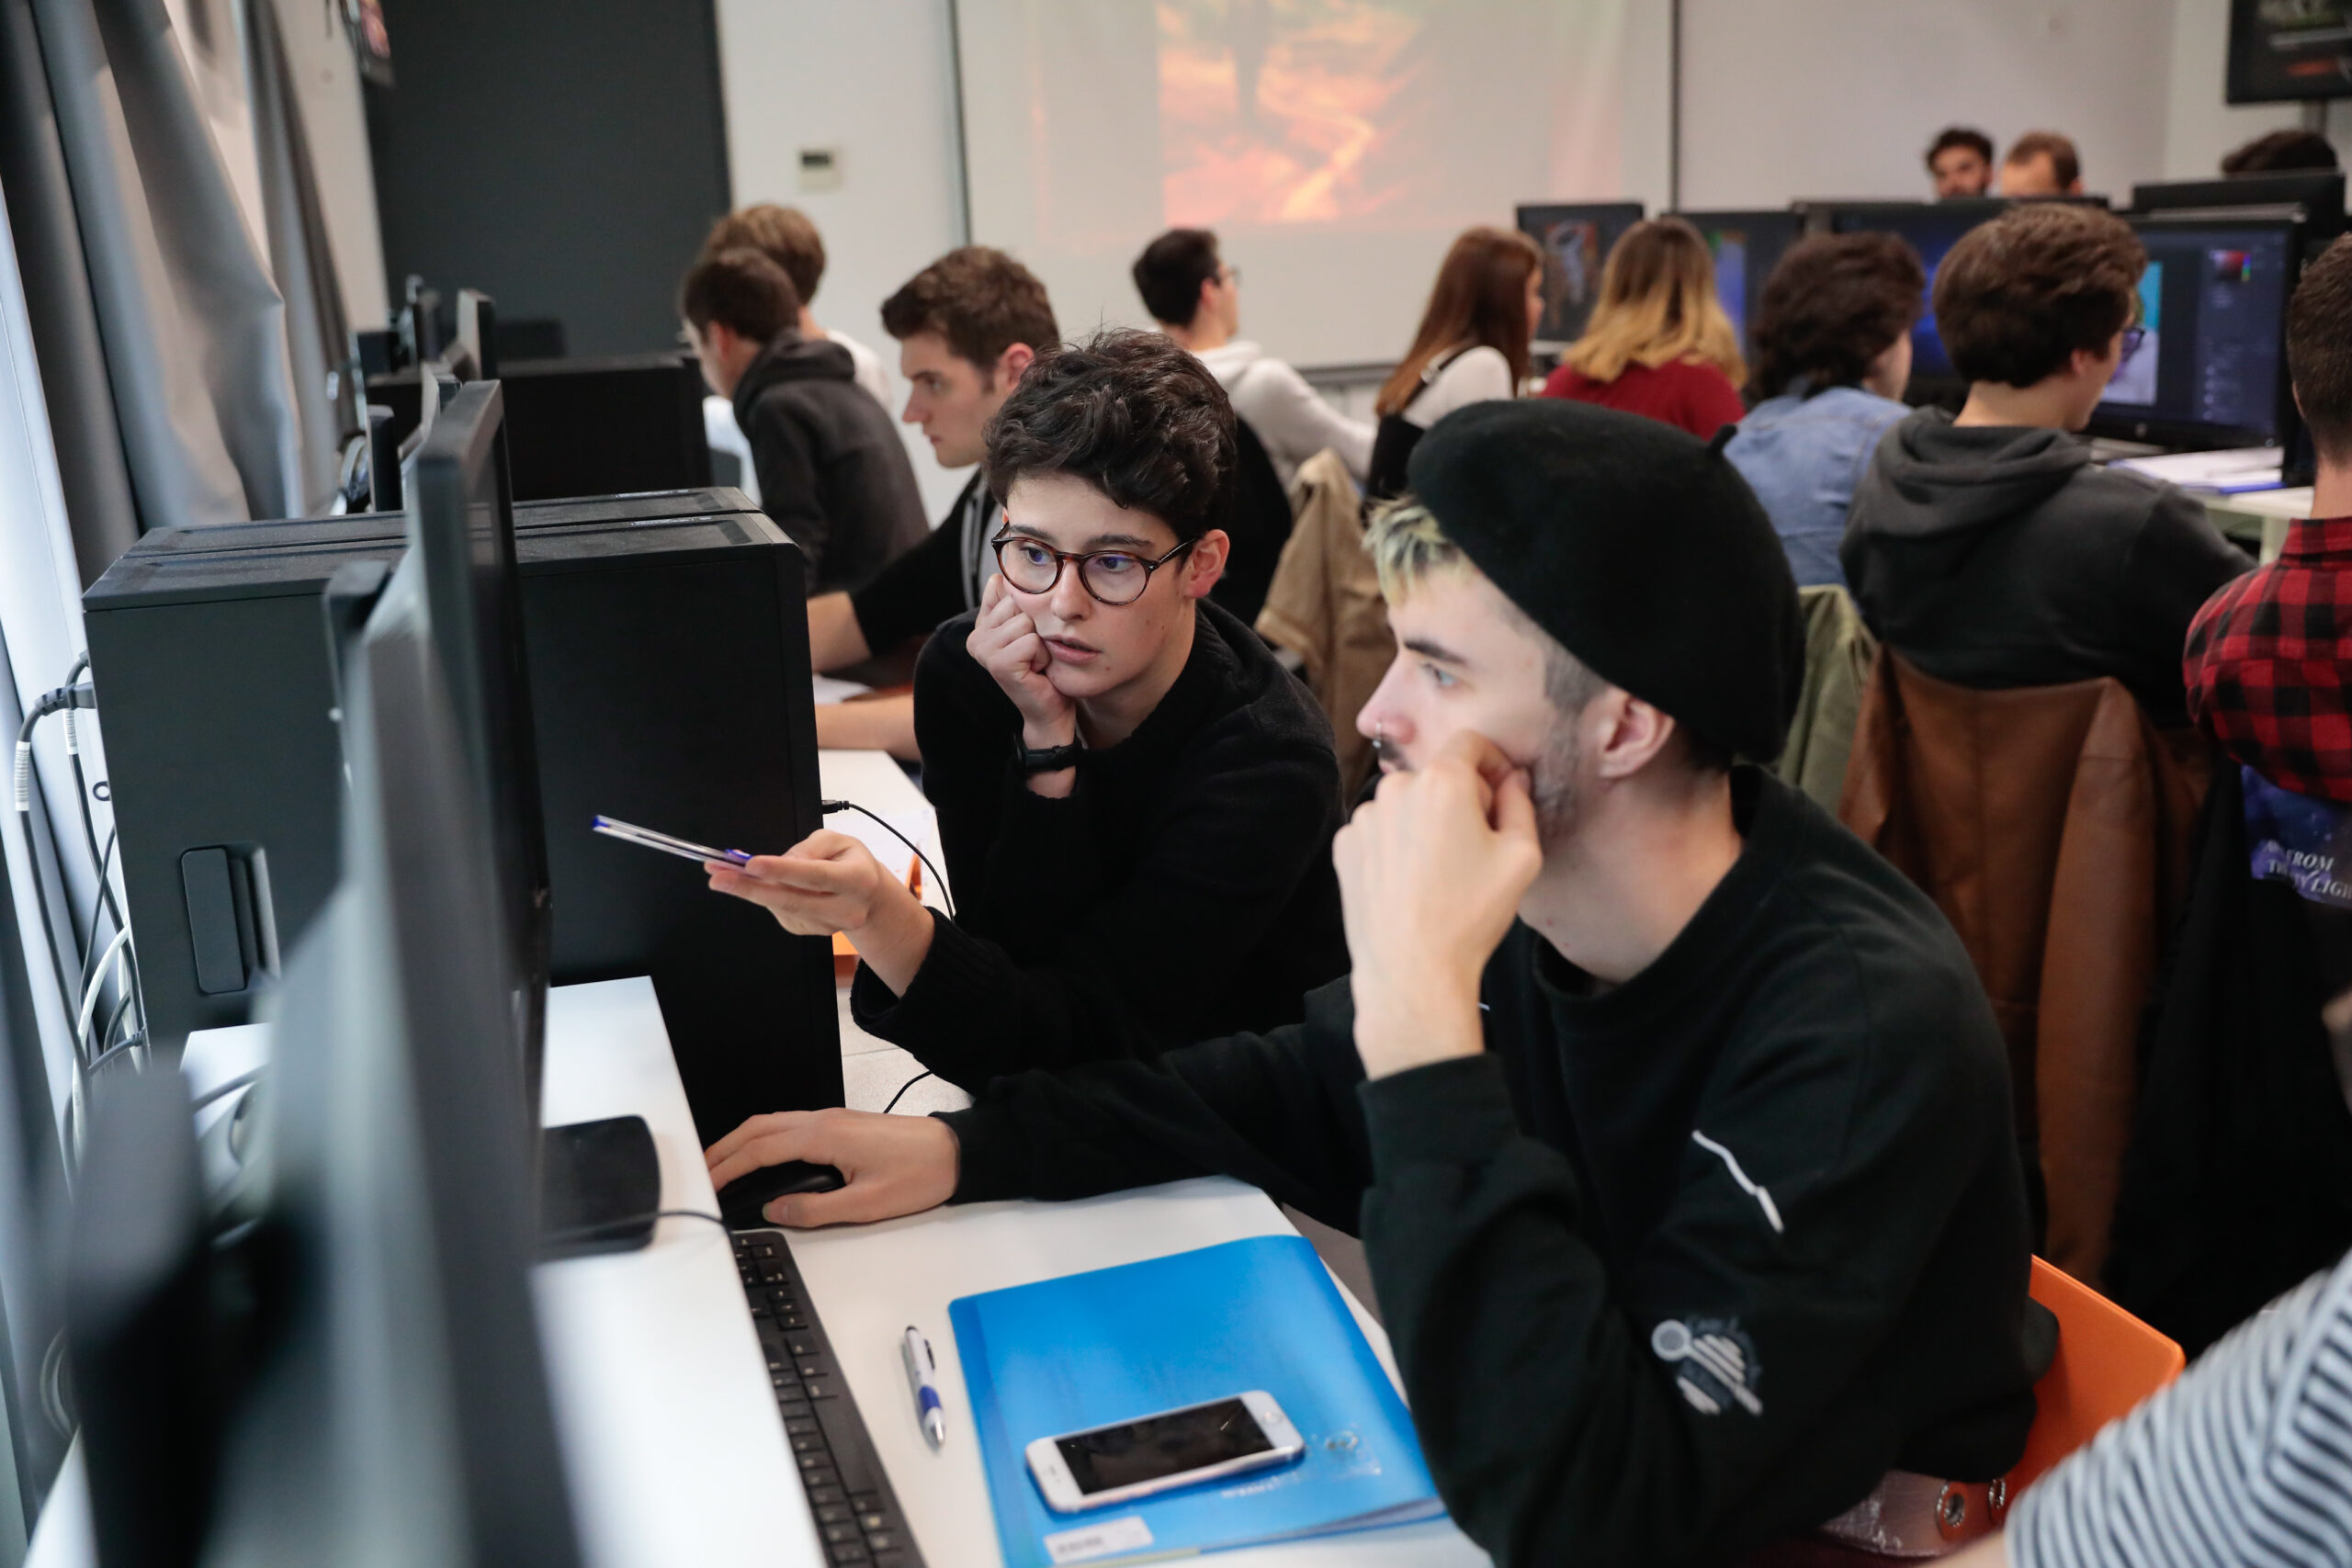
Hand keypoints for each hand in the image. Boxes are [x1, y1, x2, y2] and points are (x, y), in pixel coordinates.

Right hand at [706, 1108, 959, 1226]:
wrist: (954, 1152)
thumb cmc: (918, 1174)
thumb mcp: (866, 1205)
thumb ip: (815, 1210)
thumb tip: (776, 1210)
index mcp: (824, 1136)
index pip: (760, 1149)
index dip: (728, 1167)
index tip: (707, 1184)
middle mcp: (823, 1120)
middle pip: (759, 1128)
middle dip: (725, 1148)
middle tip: (701, 1172)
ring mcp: (832, 1118)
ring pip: (773, 1123)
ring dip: (743, 1141)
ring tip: (723, 1164)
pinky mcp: (841, 1123)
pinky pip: (790, 1125)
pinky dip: (765, 1138)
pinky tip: (762, 1155)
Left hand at [707, 830, 934, 993]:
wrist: (869, 899)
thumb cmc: (851, 863)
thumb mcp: (840, 841)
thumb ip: (811, 847)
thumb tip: (780, 863)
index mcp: (857, 880)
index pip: (815, 876)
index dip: (782, 871)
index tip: (752, 865)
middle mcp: (845, 909)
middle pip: (792, 900)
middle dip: (750, 888)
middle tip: (718, 877)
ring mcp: (826, 926)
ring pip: (781, 907)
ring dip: (749, 891)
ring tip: (723, 874)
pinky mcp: (810, 933)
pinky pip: (780, 912)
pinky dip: (765, 897)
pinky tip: (762, 885)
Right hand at [968, 575, 1074, 746]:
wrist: (1050, 709)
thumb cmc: (1044, 668)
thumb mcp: (1030, 629)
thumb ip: (1013, 604)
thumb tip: (999, 575)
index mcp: (981, 625)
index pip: (1004, 589)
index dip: (1027, 609)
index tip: (1025, 636)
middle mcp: (976, 637)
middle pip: (1017, 603)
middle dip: (1036, 626)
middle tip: (1033, 652)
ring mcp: (984, 650)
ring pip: (1026, 622)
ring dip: (1041, 642)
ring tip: (1035, 661)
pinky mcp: (997, 664)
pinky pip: (1031, 641)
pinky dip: (1042, 656)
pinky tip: (1036, 671)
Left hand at [1333, 731, 1541, 1078]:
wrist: (1411, 970)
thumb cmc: (1471, 914)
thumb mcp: (1521, 856)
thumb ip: (1520, 803)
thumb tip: (1513, 779)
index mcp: (1442, 781)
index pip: (1470, 742)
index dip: (1492, 761)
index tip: (1501, 790)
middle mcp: (1394, 788)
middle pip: (1437, 775)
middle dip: (1460, 798)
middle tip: (1476, 845)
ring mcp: (1363, 817)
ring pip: (1406, 804)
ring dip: (1425, 821)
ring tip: (1440, 870)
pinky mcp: (1344, 846)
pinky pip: (1380, 831)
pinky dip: (1396, 844)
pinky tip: (1410, 882)